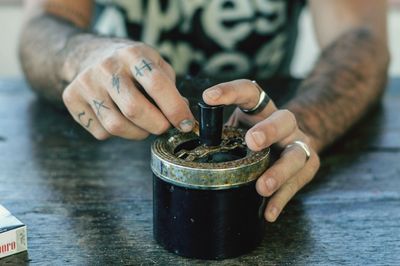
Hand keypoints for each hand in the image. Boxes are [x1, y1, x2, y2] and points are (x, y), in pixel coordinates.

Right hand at [62, 40, 193, 139]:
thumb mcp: (154, 64)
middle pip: (134, 110)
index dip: (175, 109)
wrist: (88, 54)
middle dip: (157, 126)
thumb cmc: (130, 64)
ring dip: (137, 133)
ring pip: (116, 126)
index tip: (185, 124)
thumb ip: (171, 89)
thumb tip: (182, 118)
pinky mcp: (72, 98)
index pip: (157, 85)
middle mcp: (107, 67)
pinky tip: (119, 118)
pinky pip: (101, 132)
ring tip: (143, 124)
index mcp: (134, 55)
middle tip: (163, 126)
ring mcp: (87, 83)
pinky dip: (117, 134)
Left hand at [203, 79, 319, 221]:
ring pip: (296, 155)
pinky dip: (282, 199)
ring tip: (262, 187)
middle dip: (269, 130)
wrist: (296, 140)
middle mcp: (285, 123)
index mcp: (263, 109)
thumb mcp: (241, 126)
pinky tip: (268, 212)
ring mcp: (299, 144)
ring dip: (279, 172)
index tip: (208, 97)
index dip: (230, 91)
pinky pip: (297, 184)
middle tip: (253, 141)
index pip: (250, 92)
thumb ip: (221, 130)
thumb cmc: (259, 134)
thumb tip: (185, 135)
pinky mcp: (308, 166)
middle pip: (284, 120)